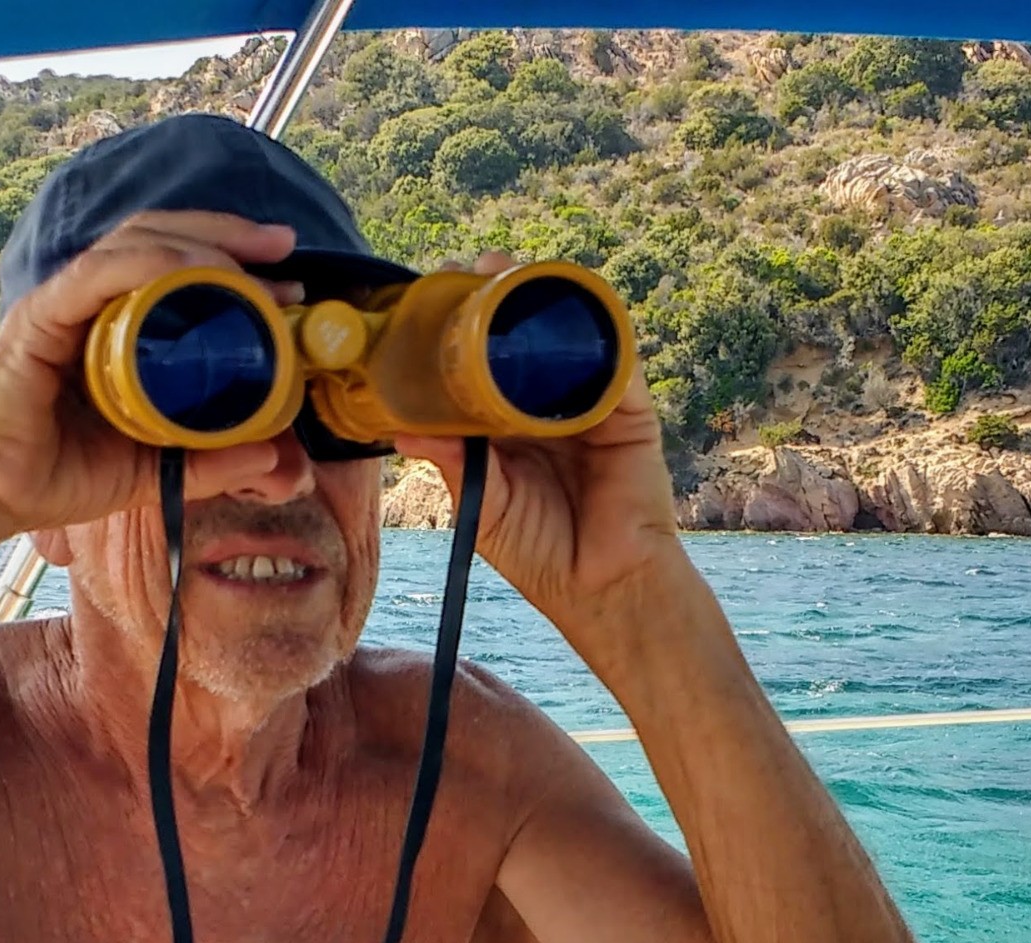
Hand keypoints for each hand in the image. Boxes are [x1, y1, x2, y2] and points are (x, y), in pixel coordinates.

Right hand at [0, 211, 304, 538]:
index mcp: (115, 329)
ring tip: (254, 260)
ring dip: (201, 243)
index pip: (175, 269)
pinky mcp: (40, 316)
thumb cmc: (57, 479)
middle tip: (284, 247)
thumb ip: (209, 462)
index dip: (233, 264)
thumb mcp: (154, 471)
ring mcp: (64, 304)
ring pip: (136, 243)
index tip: (287, 284)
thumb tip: (274, 454)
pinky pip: (99, 273)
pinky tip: (191, 268)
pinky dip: (148, 264)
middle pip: (161, 238)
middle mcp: (90, 303)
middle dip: (228, 234)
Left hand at [391, 252, 680, 636]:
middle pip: (521, 339)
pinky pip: (614, 360)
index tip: (428, 297)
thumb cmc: (538, 551)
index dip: (458, 330)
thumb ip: (450, 462)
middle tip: (467, 267)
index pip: (480, 365)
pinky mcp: (628, 412)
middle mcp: (545, 407)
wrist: (600, 587)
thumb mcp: (481, 503)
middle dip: (497, 298)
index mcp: (505, 426)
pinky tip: (565, 303)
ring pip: (565, 338)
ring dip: (540, 299)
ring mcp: (587, 404)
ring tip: (506, 270)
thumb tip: (402, 430)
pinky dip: (593, 329)